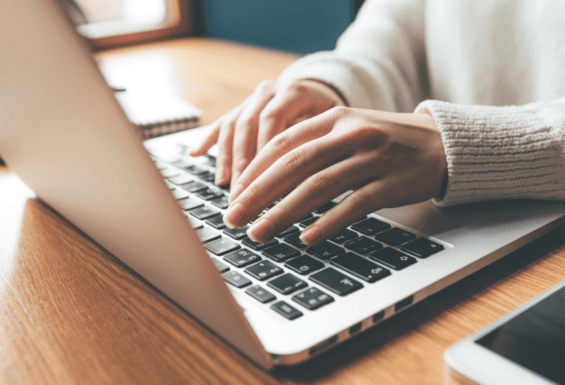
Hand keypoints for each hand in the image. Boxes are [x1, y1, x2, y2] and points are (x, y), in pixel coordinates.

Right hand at [190, 79, 345, 187]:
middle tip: (241, 193)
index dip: (264, 150)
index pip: (273, 120)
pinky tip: (194, 154)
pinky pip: (222, 123)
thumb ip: (320, 142)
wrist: (321, 89)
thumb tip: (310, 180)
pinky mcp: (242, 107)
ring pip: (233, 125)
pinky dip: (208, 140)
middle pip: (248, 125)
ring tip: (225, 185)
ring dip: (227, 157)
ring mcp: (253, 98)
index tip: (262, 180)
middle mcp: (270, 91)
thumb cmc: (332, 115)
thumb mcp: (333, 124)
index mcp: (294, 91)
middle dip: (243, 162)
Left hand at [223, 107, 446, 244]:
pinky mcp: (391, 183)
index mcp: (334, 118)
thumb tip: (269, 178)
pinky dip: (327, 223)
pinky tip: (306, 238)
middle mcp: (351, 133)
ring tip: (259, 233)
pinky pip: (353, 205)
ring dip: (283, 213)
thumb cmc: (386, 141)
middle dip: (258, 194)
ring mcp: (372, 158)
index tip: (234, 194)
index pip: (283, 143)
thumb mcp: (349, 131)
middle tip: (234, 217)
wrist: (442, 144)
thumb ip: (314, 146)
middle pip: (294, 164)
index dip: (254, 170)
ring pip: (318, 186)